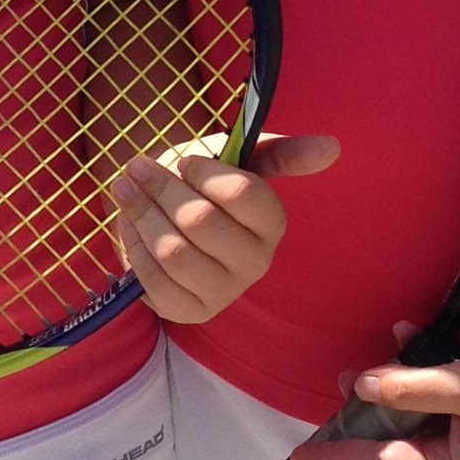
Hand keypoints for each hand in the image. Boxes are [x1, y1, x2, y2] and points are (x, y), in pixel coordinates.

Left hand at [113, 132, 338, 326]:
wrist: (173, 222)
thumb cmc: (207, 187)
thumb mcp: (242, 161)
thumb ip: (284, 152)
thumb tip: (333, 147)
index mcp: (272, 221)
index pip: (242, 193)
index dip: (204, 173)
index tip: (184, 162)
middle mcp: (256, 262)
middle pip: (199, 221)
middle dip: (161, 189)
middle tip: (137, 168)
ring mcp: (224, 292)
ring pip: (173, 250)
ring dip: (140, 215)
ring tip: (127, 191)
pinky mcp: (190, 312)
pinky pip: (154, 282)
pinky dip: (135, 249)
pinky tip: (131, 228)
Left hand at [291, 299, 459, 459]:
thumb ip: (413, 385)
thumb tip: (359, 386)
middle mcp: (458, 454)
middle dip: (350, 453)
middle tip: (307, 453)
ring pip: (406, 423)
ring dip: (378, 402)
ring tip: (345, 379)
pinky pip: (430, 392)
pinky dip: (413, 369)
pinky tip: (404, 334)